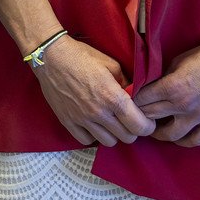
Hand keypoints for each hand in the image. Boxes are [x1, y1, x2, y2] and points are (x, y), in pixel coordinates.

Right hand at [30, 35, 154, 145]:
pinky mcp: (68, 122)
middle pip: (127, 137)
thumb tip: (135, 96)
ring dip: (114, 134)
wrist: (50, 57)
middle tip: (130, 120)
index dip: (148, 126)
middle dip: (133, 130)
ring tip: (112, 122)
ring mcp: (82, 119)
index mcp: (112, 97)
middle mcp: (98, 112)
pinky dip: (94, 135)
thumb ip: (127, 83)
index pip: (139, 126)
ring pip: (108, 142)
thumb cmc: (82, 56)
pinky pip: (87, 141)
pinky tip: (94, 124)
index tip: (147, 121)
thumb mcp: (111, 64)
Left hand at [132, 40, 199, 147]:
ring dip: (158, 133)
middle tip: (137, 115)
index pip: (141, 101)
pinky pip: (196, 140)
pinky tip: (178, 138)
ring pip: (170, 134)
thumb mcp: (177, 61)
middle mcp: (182, 105)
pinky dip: (184, 142)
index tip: (131, 101)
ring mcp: (199, 116)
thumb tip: (151, 87)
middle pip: (151, 117)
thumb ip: (164, 77)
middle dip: (141, 115)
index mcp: (171, 87)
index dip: (134, 101)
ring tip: (154, 129)